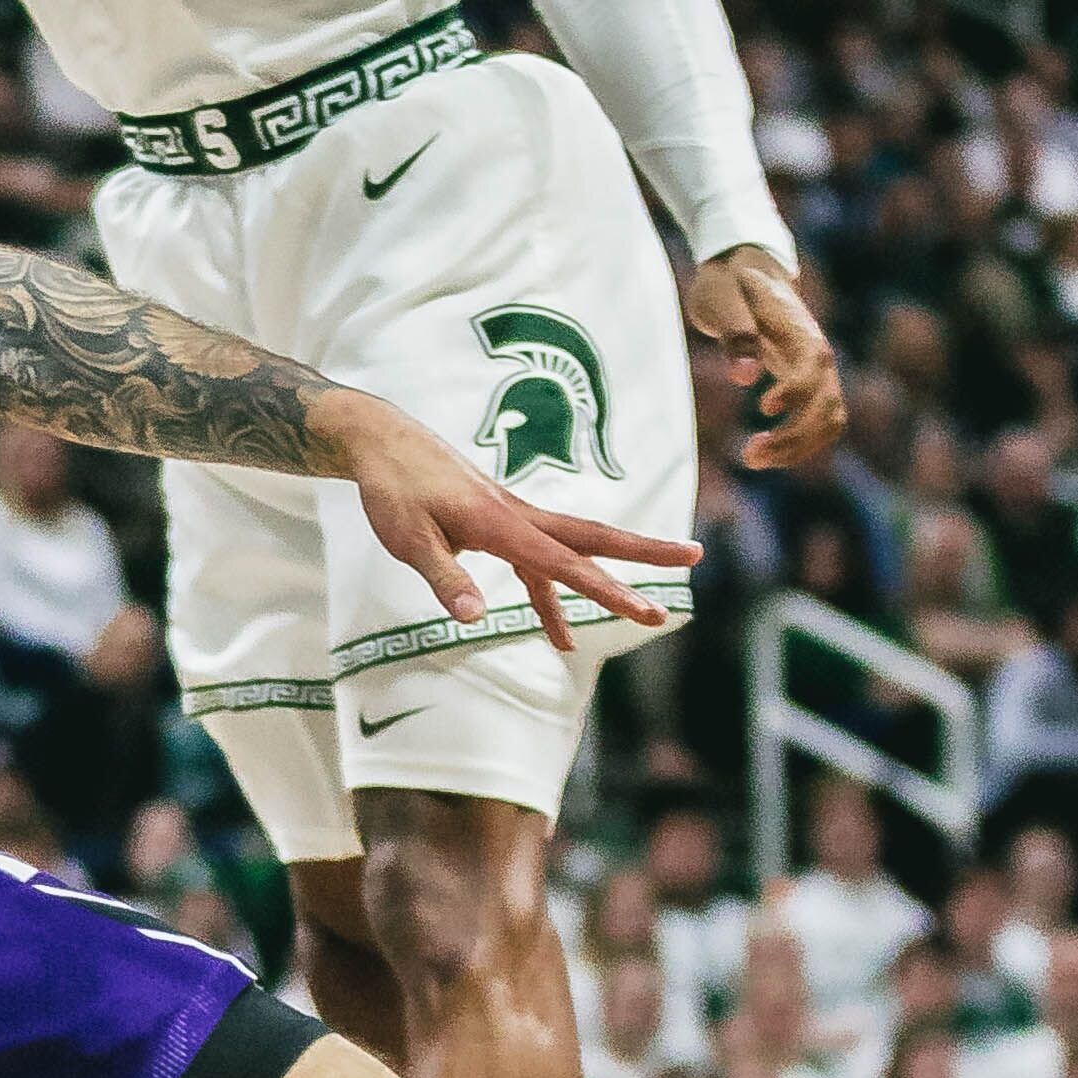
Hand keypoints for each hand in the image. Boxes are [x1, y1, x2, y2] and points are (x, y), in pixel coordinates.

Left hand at [323, 392, 699, 659]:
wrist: (381, 442)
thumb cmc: (393, 490)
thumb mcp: (408, 539)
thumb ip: (445, 578)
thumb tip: (475, 619)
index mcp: (500, 522)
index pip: (563, 563)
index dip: (606, 590)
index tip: (646, 609)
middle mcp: (517, 516)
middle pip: (592, 537)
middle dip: (643, 553)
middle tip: (696, 557)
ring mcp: (512, 518)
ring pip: (572, 549)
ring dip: (606, 577)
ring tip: (647, 611)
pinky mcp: (499, 524)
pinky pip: (536, 564)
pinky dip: (549, 596)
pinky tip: (558, 634)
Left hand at [684, 245, 846, 472]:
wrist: (749, 271)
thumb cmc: (731, 285)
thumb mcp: (722, 300)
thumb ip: (735, 334)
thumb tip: (744, 377)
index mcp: (800, 331)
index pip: (812, 369)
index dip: (795, 392)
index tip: (763, 407)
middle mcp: (818, 354)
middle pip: (826, 405)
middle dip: (793, 436)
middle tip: (749, 454)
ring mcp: (819, 372)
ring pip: (828, 421)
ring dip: (798, 448)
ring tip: (753, 459)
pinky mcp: (811, 384)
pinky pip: (821, 423)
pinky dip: (801, 445)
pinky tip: (769, 455)